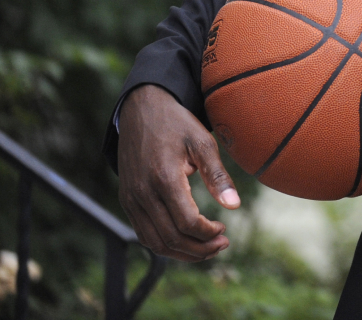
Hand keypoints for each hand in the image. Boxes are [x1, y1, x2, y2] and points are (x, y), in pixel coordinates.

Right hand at [117, 84, 240, 261]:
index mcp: (164, 178)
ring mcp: (131, 199)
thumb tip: (235, 206)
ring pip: (154, 242)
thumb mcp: (202, 142)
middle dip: (199, 248)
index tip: (224, 229)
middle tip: (222, 245)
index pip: (187, 223)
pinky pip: (143, 233)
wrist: (142, 109)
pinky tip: (184, 240)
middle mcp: (143, 193)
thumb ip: (218, 175)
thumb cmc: (177, 124)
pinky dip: (164, 244)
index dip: (208, 233)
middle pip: (171, 238)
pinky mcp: (127, 200)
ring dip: (182, 252)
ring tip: (206, 249)